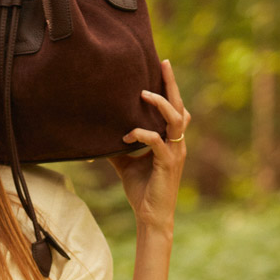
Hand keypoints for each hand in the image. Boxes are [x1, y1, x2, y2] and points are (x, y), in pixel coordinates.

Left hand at [109, 59, 189, 234]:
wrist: (150, 217)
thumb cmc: (141, 191)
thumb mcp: (126, 164)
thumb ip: (118, 147)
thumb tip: (99, 136)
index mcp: (170, 141)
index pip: (174, 109)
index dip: (169, 90)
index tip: (160, 69)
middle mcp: (177, 143)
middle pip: (179, 107)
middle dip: (171, 84)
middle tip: (163, 63)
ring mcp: (175, 152)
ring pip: (175, 119)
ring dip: (160, 104)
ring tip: (144, 93)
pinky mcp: (168, 164)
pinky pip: (157, 141)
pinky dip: (142, 134)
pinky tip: (128, 134)